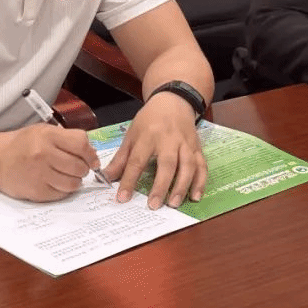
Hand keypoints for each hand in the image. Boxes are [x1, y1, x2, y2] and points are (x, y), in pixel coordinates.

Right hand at [0, 123, 100, 201]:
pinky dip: (63, 190)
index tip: (92, 159)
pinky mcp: (36, 191)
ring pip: (73, 183)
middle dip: (84, 169)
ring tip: (67, 176)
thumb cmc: (23, 144)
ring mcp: (39, 174)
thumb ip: (67, 139)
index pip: (81, 144)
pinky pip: (61, 194)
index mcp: (47, 135)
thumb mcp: (44, 131)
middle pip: (80, 166)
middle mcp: (43, 154)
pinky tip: (56, 182)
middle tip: (78, 168)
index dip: (91, 153)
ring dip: (75, 181)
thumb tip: (92, 154)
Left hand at [103, 92, 206, 209]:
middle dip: (161, 185)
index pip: (137, 160)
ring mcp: (186, 144)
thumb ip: (121, 159)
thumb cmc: (150, 120)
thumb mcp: (132, 134)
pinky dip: (200, 182)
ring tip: (174, 204)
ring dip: (182, 186)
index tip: (122, 198)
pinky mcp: (197, 148)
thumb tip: (106, 178)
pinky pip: (202, 166)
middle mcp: (169, 140)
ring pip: (187, 166)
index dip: (129, 180)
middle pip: (167, 163)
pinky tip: (195, 197)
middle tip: (154, 205)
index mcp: (148, 136)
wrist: (173, 101)